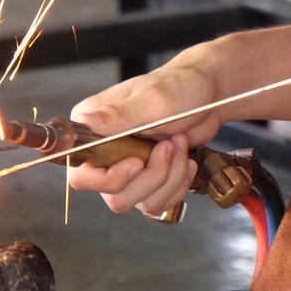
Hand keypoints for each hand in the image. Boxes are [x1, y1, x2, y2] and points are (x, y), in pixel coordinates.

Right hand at [64, 61, 217, 216]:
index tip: (138, 162)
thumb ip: (118, 115)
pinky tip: (185, 160)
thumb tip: (82, 121)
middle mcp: (104, 154)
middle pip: (114, 196)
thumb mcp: (151, 100)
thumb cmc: (178, 86)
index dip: (110, 179)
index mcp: (92, 130)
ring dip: (169, 178)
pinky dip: (178, 185)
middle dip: (151, 177)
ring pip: (139, 202)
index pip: (81, 175)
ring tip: (179, 147)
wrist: (209, 95)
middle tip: (168, 147)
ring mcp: (126, 170)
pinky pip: (158, 203)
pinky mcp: (148, 180)